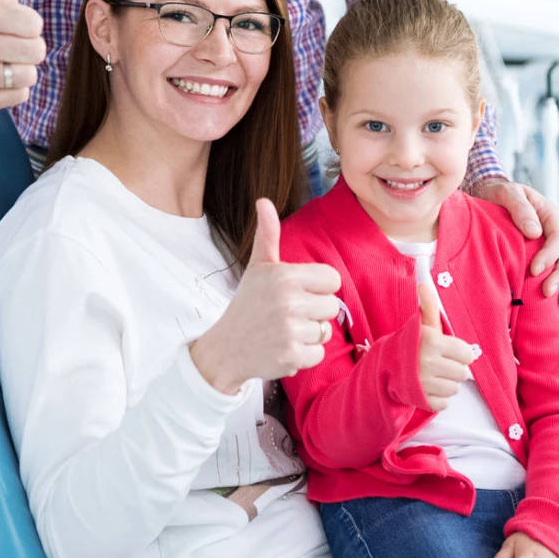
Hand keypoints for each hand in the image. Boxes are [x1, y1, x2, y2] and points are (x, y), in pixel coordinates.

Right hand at [0, 0, 45, 109]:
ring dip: (23, 68)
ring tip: (7, 58)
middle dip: (31, 46)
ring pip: (28, 76)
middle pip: (36, 52)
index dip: (31, 23)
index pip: (35, 24)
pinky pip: (18, 97)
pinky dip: (15, 89)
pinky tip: (0, 75)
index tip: (16, 22)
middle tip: (14, 41)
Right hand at [190, 199, 340, 394]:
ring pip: (326, 331)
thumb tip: (264, 201)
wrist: (226, 347)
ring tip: (285, 330)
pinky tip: (285, 347)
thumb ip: (268, 235)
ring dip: (309, 333)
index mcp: (285, 276)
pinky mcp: (292, 356)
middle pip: (332, 306)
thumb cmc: (247, 303)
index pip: (332, 279)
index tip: (300, 291)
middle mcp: (289, 302)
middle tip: (289, 313)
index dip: (319, 286)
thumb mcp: (257, 267)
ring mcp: (290, 331)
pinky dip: (305, 354)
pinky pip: (318, 353)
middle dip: (314, 311)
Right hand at [415, 269, 475, 411]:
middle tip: (439, 364)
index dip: (460, 353)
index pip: (467, 354)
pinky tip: (428, 388)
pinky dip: (438, 398)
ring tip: (432, 376)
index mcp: (432, 342)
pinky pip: (444, 403)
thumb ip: (429, 307)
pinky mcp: (421, 401)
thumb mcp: (421, 326)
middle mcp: (428, 362)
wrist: (383, 368)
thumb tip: (424, 282)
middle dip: (453, 369)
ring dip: (446, 384)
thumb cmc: (409, 345)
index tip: (448, 351)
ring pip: (454, 389)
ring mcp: (424, 384)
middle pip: (463, 373)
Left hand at [468, 178, 558, 305]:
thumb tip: (534, 232)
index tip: (534, 269)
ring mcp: (554, 246)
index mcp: (550, 215)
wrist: (492, 196)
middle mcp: (556, 232)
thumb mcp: (508, 193)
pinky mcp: (548, 257)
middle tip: (546, 292)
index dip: (549, 255)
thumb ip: (520, 208)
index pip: (558, 238)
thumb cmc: (500, 194)